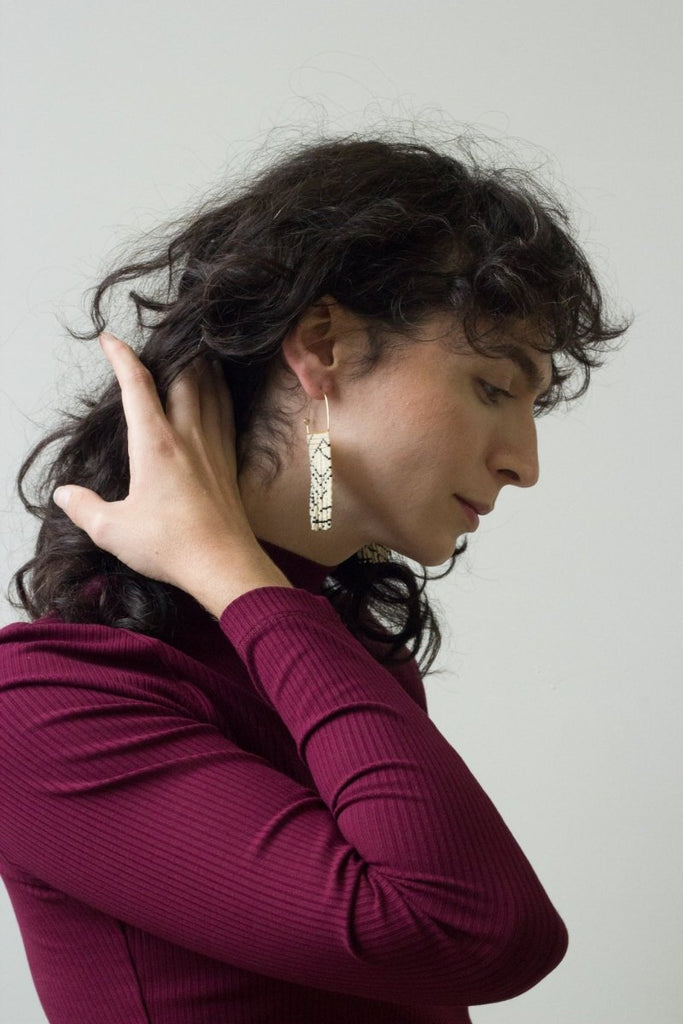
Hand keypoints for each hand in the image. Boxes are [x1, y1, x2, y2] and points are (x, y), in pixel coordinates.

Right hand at [54, 333, 288, 613]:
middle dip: (169, 352)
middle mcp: (187, 436)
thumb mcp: (113, 531)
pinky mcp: (229, 462)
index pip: (136, 386)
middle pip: (184, 376)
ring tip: (193, 352)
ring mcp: (213, 447)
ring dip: (200, 366)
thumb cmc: (171, 546)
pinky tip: (219, 394)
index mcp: (155, 444)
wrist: (224, 564)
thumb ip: (85, 508)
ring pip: (211, 389)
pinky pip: (226, 413)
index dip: (122, 357)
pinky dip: (220, 393)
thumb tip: (65, 493)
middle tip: (156, 343)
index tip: (110, 339)